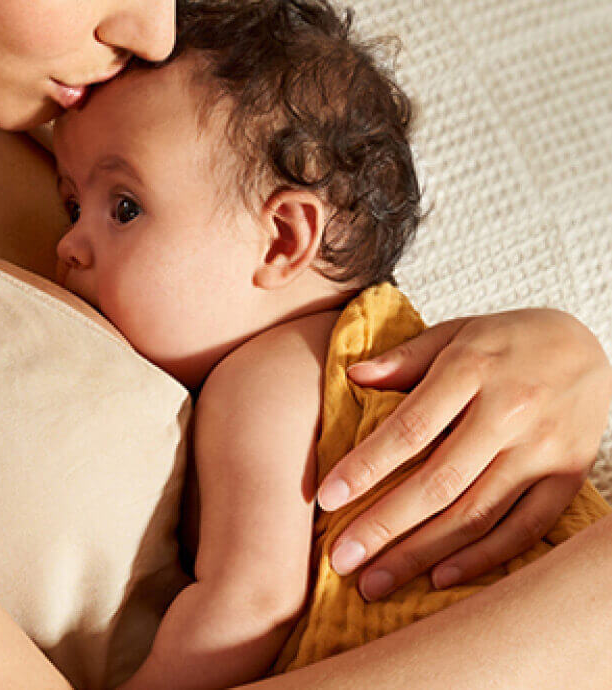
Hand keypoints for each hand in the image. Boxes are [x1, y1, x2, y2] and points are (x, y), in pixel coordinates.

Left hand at [316, 308, 611, 601]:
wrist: (588, 344)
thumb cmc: (506, 339)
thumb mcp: (454, 332)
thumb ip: (404, 358)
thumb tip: (352, 376)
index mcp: (471, 368)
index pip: (411, 427)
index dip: (367, 466)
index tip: (327, 498)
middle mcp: (508, 412)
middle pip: (438, 481)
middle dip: (385, 526)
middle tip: (341, 560)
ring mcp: (541, 450)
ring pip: (475, 513)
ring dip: (421, 553)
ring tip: (375, 582)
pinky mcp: (567, 478)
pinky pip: (523, 528)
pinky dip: (483, 558)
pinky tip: (440, 578)